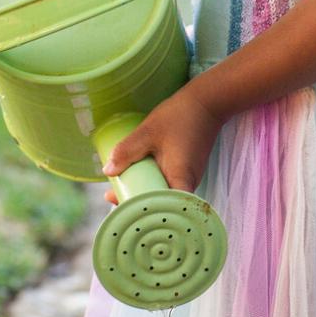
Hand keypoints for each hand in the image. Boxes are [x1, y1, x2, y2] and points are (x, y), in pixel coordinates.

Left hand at [101, 88, 224, 205]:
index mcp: (181, 180)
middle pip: (164, 205)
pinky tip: (141, 174)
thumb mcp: (148, 132)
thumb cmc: (180, 116)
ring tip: (122, 187)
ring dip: (146, 191)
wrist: (207, 101)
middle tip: (115, 197)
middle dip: (139, 203)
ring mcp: (190, 177)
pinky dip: (154, 181)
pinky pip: (169, 182)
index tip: (124, 212)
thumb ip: (128, 151)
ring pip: (166, 193)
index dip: (145, 215)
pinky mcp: (188, 169)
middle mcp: (188, 184)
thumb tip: (108, 171)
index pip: (165, 211)